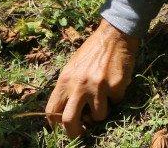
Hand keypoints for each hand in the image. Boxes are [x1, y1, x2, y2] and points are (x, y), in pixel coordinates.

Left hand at [45, 19, 138, 136]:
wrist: (114, 34)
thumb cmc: (92, 51)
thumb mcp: (73, 67)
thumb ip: (68, 88)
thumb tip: (67, 112)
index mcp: (65, 80)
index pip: (52, 111)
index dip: (56, 124)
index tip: (64, 126)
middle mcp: (79, 85)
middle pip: (69, 121)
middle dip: (76, 132)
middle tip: (82, 131)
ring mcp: (98, 87)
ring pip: (98, 116)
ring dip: (102, 112)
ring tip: (104, 99)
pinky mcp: (115, 86)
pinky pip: (116, 102)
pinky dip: (116, 98)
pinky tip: (116, 83)